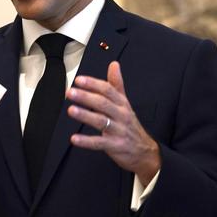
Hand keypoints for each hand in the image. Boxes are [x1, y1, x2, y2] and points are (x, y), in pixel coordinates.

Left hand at [67, 61, 160, 185]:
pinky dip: (86, 141)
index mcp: (122, 103)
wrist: (145, 152)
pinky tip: (74, 138)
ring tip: (71, 110)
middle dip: (86, 97)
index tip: (79, 80)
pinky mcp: (116, 146)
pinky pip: (100, 143)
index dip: (93, 84)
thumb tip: (114, 64)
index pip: (108, 90)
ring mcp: (119, 130)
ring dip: (85, 115)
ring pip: (101, 121)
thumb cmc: (130, 125)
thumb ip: (117, 84)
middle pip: (103, 103)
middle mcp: (121, 115)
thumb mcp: (125, 103)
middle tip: (71, 92)